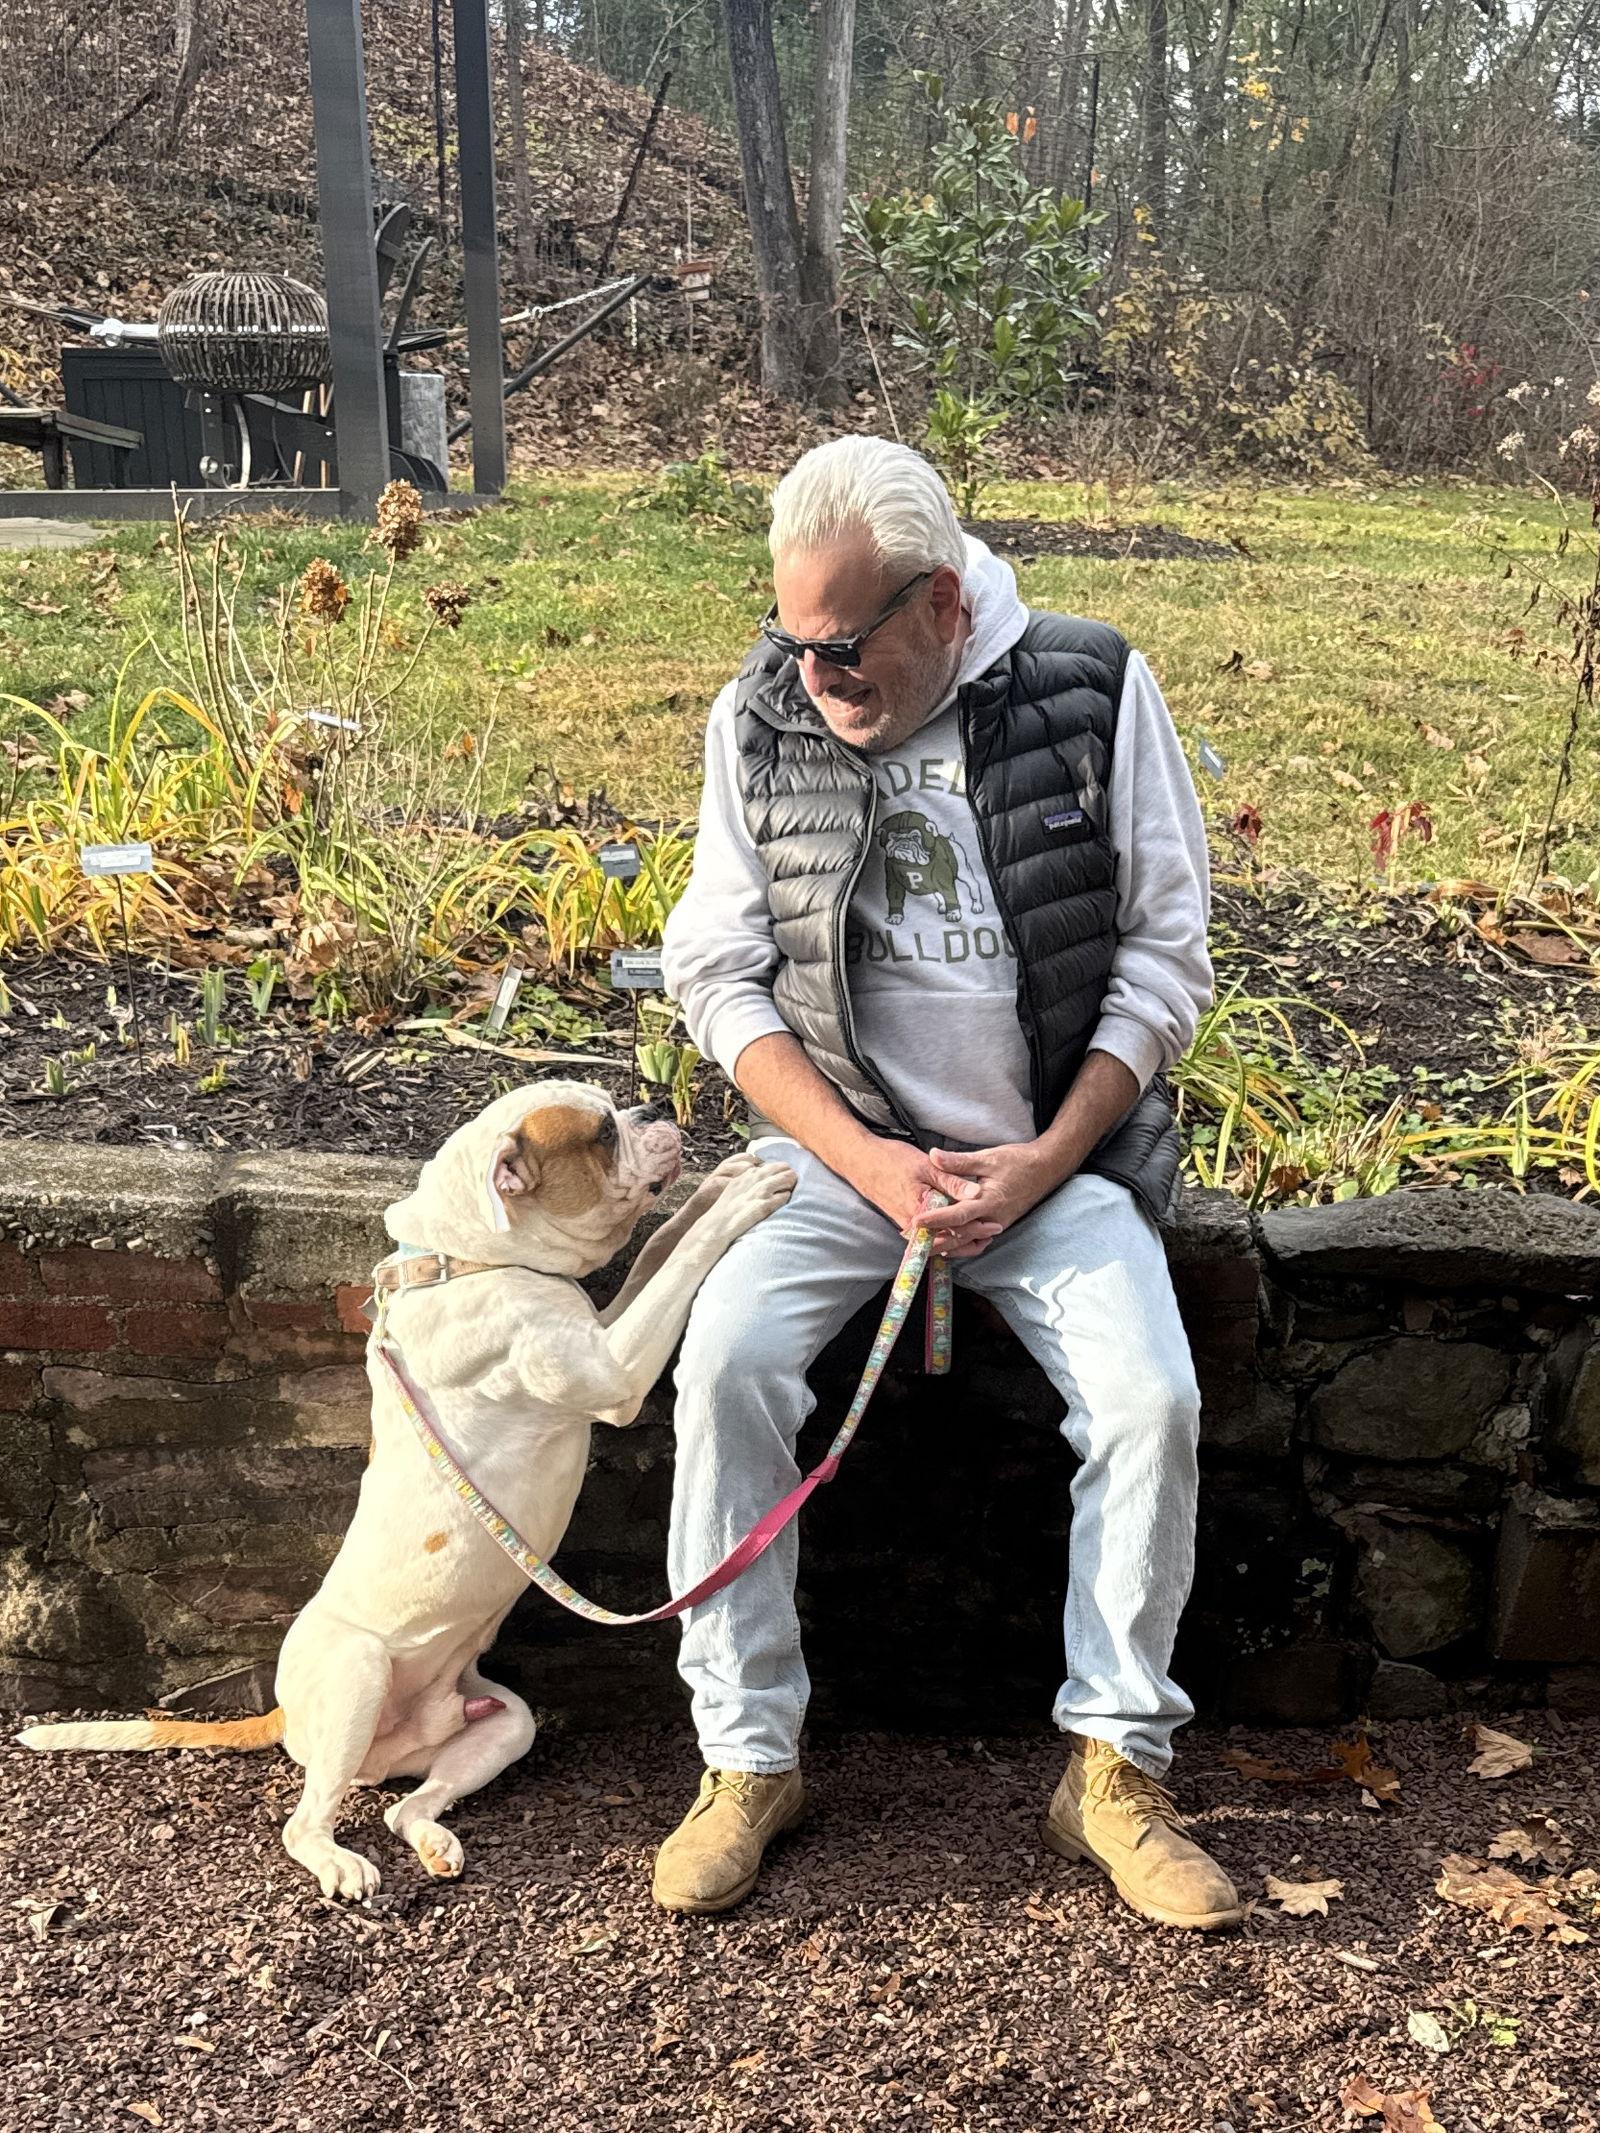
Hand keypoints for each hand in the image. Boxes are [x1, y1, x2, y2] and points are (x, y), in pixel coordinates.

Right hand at [848, 1138, 1004, 1260]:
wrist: (860, 1162)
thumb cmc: (892, 1160)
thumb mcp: (926, 1165)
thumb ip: (952, 1181)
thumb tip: (976, 1194)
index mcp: (921, 1211)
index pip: (954, 1227)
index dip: (977, 1227)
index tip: (995, 1224)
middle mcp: (914, 1225)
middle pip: (948, 1238)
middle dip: (972, 1236)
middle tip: (995, 1230)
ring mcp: (907, 1225)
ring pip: (938, 1239)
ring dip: (959, 1238)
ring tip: (981, 1236)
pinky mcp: (904, 1222)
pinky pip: (928, 1236)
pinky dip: (945, 1235)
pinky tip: (957, 1229)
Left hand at [917, 1141, 1061, 1255]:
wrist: (1046, 1169)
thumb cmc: (1018, 1161)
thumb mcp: (988, 1157)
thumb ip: (959, 1161)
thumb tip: (933, 1156)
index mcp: (989, 1201)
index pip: (958, 1215)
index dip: (936, 1219)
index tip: (915, 1222)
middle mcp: (993, 1218)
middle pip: (960, 1236)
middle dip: (936, 1240)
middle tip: (913, 1241)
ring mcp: (997, 1224)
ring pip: (969, 1243)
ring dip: (948, 1246)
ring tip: (925, 1247)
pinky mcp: (999, 1225)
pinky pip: (979, 1241)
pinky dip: (963, 1245)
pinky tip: (949, 1245)